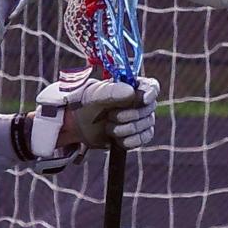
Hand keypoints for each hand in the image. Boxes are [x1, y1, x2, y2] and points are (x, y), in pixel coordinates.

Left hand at [31, 67, 159, 156]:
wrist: (76, 125)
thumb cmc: (83, 103)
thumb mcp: (93, 94)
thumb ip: (112, 91)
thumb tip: (131, 92)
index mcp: (131, 86)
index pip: (151, 87)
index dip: (150, 93)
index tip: (143, 100)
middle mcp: (138, 102)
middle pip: (149, 110)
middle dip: (130, 116)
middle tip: (110, 117)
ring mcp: (138, 119)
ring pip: (146, 126)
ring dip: (127, 130)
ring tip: (109, 128)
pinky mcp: (135, 135)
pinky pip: (143, 139)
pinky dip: (131, 141)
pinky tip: (118, 140)